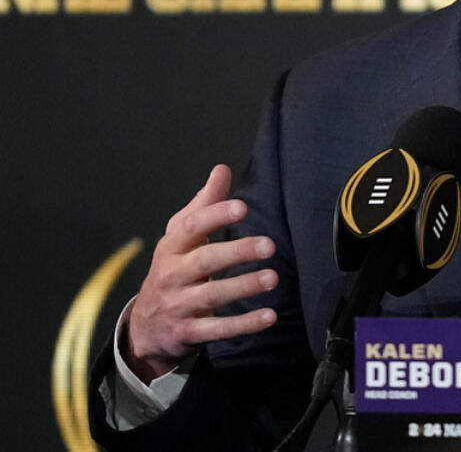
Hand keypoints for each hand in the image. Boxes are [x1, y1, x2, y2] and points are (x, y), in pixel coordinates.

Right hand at [124, 164, 278, 382]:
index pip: (191, 228)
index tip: (243, 207)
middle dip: (236, 252)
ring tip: (273, 278)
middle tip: (270, 245)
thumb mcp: (180, 238)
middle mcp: (172, 276)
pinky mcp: (188, 334)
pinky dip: (243, 324)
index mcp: (172, 248)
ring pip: (210, 296)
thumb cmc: (173, 271)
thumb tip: (222, 169)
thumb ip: (203, 205)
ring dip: (243, 287)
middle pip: (204, 261)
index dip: (215, 216)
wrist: (145, 328)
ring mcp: (178, 306)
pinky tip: (268, 316)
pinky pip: (217, 330)